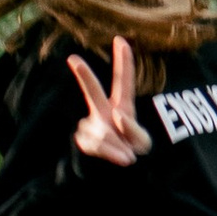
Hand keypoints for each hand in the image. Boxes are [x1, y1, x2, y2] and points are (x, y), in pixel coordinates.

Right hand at [70, 37, 151, 163]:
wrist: (117, 175)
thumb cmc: (133, 151)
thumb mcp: (143, 142)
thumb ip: (134, 129)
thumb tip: (116, 116)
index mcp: (122, 107)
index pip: (124, 82)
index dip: (124, 61)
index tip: (121, 40)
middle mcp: (104, 112)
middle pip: (93, 92)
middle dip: (84, 75)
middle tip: (73, 58)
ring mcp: (91, 125)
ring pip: (101, 133)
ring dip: (117, 147)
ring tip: (127, 156)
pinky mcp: (82, 139)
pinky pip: (96, 145)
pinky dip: (110, 154)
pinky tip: (114, 157)